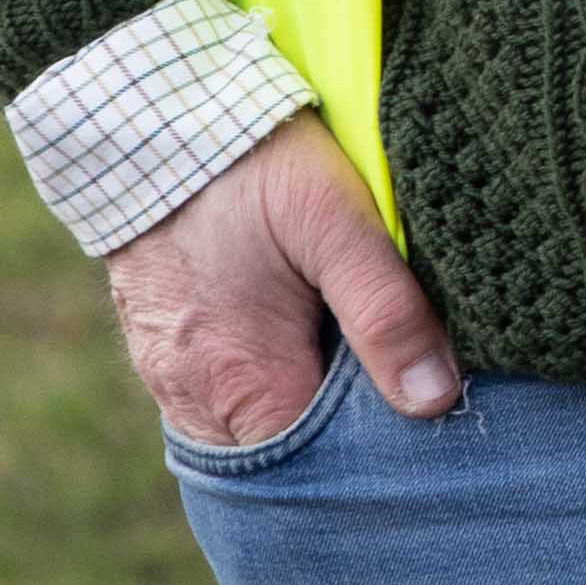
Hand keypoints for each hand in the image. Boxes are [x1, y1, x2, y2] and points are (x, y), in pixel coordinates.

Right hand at [106, 116, 454, 451]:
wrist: (148, 113)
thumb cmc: (247, 163)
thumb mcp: (333, 222)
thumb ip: (386, 311)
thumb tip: (437, 400)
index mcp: (240, 387)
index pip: (321, 472)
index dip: (380, 458)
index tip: (433, 431)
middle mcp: (194, 400)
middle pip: (288, 457)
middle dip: (347, 440)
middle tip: (412, 399)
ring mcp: (171, 376)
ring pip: (257, 426)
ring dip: (311, 408)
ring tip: (370, 372)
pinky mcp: (164, 345)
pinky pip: (227, 393)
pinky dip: (275, 383)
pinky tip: (316, 346)